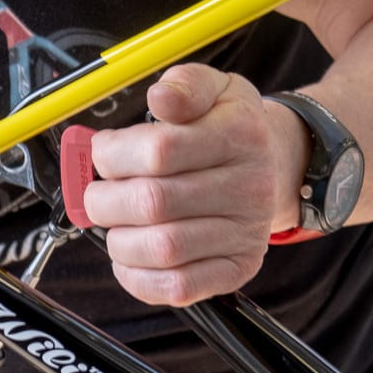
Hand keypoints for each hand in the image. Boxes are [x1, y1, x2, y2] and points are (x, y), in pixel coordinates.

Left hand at [83, 64, 308, 305]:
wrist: (273, 164)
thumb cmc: (226, 126)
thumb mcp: (213, 88)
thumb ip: (183, 85)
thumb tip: (161, 98)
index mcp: (239, 134)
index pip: (159, 150)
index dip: (112, 155)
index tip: (102, 153)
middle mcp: (249, 187)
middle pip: (154, 202)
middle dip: (105, 200)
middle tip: (98, 194)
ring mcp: (245, 233)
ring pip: (162, 248)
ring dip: (119, 239)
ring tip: (116, 224)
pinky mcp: (236, 268)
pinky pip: (179, 287)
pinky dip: (139, 277)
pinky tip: (131, 255)